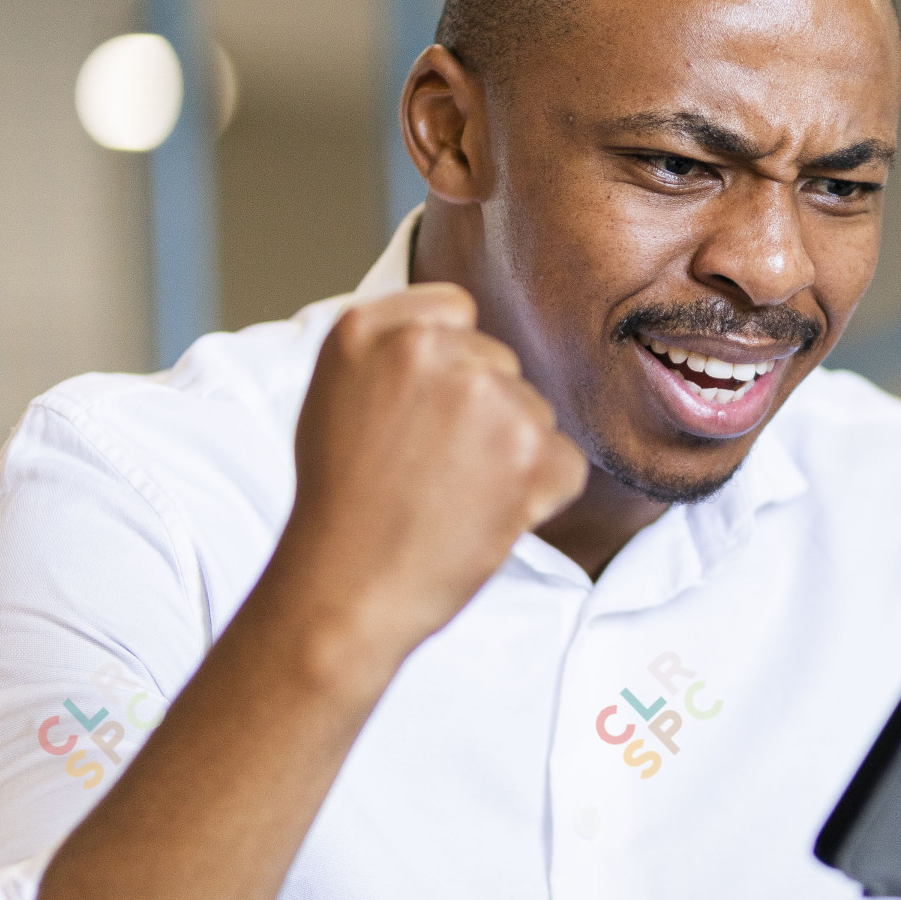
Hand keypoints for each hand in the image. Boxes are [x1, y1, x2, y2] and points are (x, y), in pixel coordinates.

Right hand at [269, 284, 587, 698]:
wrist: (346, 588)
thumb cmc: (341, 505)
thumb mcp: (336, 396)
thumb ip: (392, 351)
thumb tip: (460, 335)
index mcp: (368, 329)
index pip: (454, 311)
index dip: (451, 366)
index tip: (426, 412)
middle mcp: (425, 348)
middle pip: (498, 364)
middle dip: (482, 414)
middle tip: (431, 470)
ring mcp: (481, 394)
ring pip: (533, 412)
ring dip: (510, 456)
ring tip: (450, 498)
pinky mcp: (528, 448)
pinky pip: (564, 461)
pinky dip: (541, 495)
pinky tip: (485, 517)